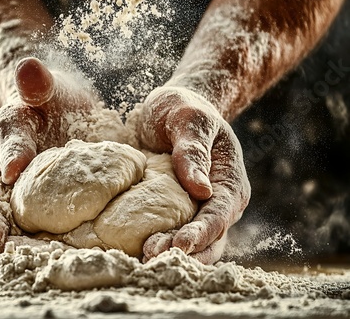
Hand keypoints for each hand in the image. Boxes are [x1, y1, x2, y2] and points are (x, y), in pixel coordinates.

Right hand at [0, 57, 97, 256]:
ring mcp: (13, 192)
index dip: (10, 157)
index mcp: (2, 137)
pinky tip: (33, 259)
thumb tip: (29, 68)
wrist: (56, 115)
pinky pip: (24, 228)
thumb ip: (36, 82)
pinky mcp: (31, 209)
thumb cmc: (48, 100)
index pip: (4, 147)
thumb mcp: (43, 87)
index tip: (13, 172)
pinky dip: (25, 244)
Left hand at [139, 86, 250, 263]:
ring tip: (143, 258)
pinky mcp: (180, 211)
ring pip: (194, 243)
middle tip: (152, 257)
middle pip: (210, 238)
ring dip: (171, 253)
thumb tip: (202, 190)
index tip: (180, 245)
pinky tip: (138, 250)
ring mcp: (200, 209)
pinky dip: (162, 244)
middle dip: (184, 251)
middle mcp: (220, 201)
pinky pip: (175, 234)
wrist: (174, 110)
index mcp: (229, 180)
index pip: (220, 214)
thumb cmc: (183, 109)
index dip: (202, 232)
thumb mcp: (188, 119)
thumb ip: (193, 150)